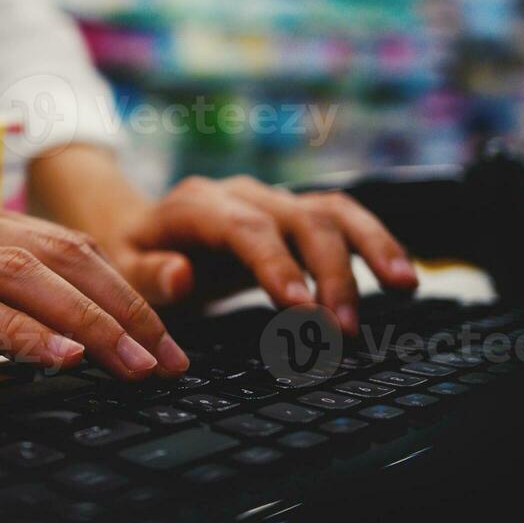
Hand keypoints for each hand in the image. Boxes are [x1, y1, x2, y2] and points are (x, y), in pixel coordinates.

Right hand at [0, 196, 190, 381]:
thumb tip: (70, 343)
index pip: (64, 245)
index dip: (124, 290)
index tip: (165, 341)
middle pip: (58, 254)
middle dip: (124, 308)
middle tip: (167, 359)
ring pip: (22, 274)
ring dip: (88, 322)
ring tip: (132, 364)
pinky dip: (19, 331)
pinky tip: (58, 358)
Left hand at [104, 175, 418, 333]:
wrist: (137, 229)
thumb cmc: (131, 256)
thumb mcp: (121, 270)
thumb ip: (149, 274)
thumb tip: (182, 274)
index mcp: (195, 205)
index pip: (245, 228)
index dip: (277, 264)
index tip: (301, 307)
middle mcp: (241, 194)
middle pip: (299, 219)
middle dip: (329, 272)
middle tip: (342, 328)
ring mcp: (271, 201)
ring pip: (332, 211)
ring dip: (370, 247)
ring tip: (403, 287)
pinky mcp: (293, 215)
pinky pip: (342, 219)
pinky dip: (375, 242)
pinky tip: (401, 275)